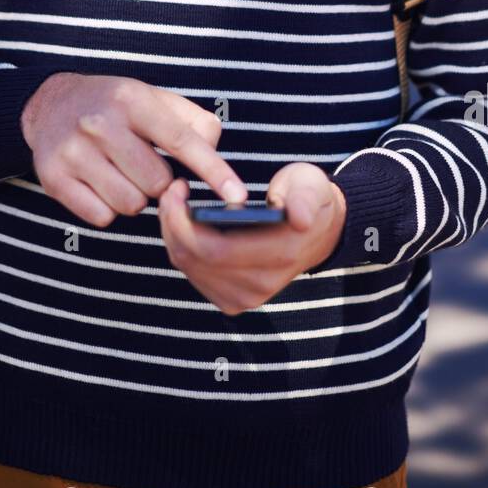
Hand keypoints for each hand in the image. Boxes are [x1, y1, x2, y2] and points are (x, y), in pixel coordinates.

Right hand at [21, 73, 247, 226]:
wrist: (50, 103)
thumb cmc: (115, 105)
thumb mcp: (154, 98)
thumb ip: (193, 122)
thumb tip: (213, 151)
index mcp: (132, 99)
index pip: (181, 140)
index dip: (213, 170)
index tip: (237, 195)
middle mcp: (100, 123)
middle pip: (157, 183)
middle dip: (159, 181)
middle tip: (143, 163)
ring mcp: (73, 151)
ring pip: (131, 204)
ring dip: (134, 197)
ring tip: (120, 173)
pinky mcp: (53, 177)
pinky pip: (102, 218)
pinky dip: (108, 209)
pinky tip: (99, 184)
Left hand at [158, 162, 346, 314]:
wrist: (316, 232)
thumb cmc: (306, 199)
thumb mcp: (311, 186)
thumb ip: (305, 199)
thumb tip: (300, 218)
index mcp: (280, 254)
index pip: (216, 250)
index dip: (185, 223)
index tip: (177, 188)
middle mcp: (261, 284)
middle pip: (195, 260)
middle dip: (172, 223)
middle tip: (170, 190)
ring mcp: (246, 297)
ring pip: (189, 268)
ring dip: (173, 234)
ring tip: (175, 202)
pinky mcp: (234, 300)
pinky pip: (194, 275)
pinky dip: (181, 248)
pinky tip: (184, 224)